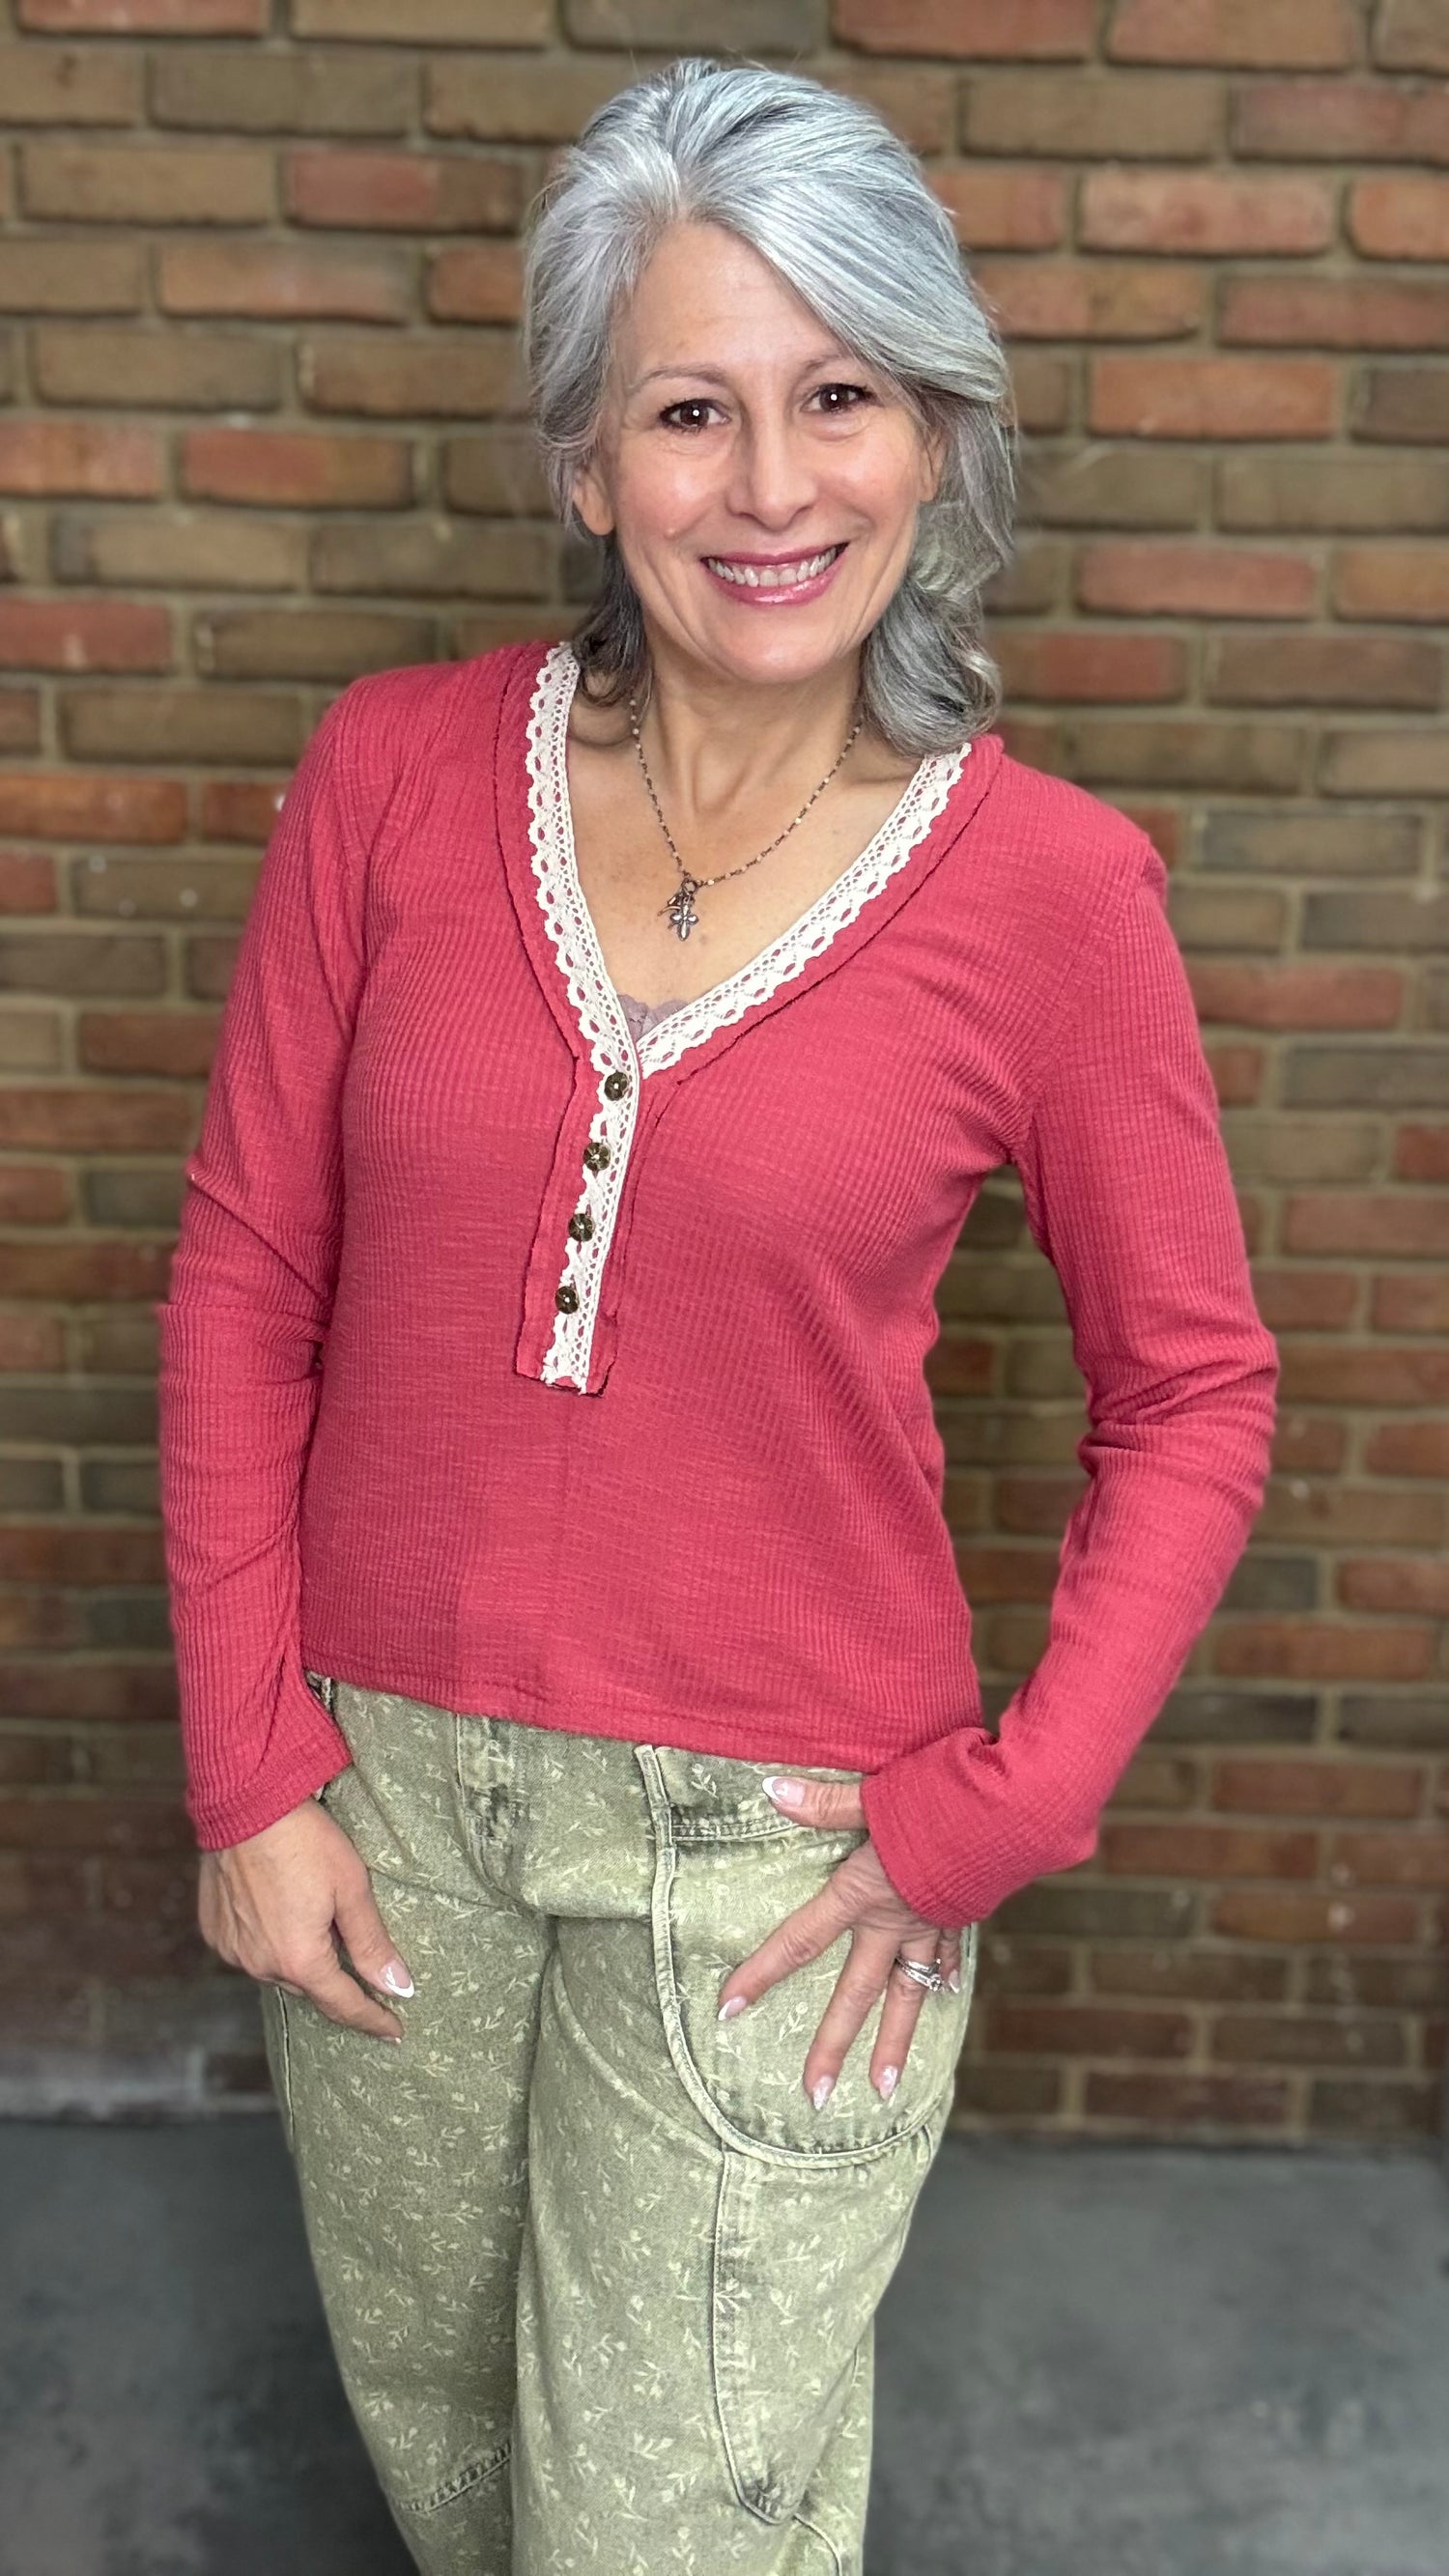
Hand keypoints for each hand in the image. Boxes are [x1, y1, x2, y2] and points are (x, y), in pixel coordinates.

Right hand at [198, 1796, 413, 2042]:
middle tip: (360, 1966)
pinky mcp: (214, 1931)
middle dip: (336, 1979)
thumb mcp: (351, 1888)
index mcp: (300, 1960)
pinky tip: (281, 1916)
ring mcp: (233, 1950)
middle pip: (310, 1986)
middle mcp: (261, 1965)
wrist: (244, 1805)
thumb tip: (399, 1987)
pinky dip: (270, 1942)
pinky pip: (250, 1951)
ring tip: (316, 1928)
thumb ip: (373, 1944)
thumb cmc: (305, 1840)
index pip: (343, 2005)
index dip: (372, 2019)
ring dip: (300, 1959)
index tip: (394, 2031)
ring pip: (278, 1968)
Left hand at [715, 1774, 962, 2109]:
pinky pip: (947, 1958)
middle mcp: (894, 1921)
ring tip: (882, 2089)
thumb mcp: (876, 1795)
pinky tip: (946, 1995)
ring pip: (907, 1995)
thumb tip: (771, 1790)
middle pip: (855, 1993)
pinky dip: (944, 1978)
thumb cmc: (943, 1796)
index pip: (800, 1941)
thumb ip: (824, 1803)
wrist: (1015, 1810)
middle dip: (831, 2046)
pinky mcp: (962, 1915)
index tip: (728, 2009)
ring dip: (893, 2044)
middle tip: (814, 2097)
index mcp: (863, 1894)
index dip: (761, 1974)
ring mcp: (931, 1925)